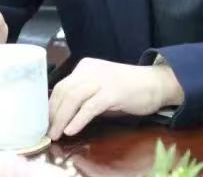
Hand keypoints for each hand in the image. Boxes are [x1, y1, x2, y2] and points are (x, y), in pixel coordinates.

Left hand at [47, 58, 183, 139]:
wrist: (156, 83)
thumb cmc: (128, 88)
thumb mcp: (101, 87)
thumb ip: (84, 95)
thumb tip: (62, 114)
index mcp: (86, 67)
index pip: (61, 85)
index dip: (51, 105)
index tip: (46, 121)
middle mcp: (91, 70)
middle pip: (64, 91)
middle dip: (53, 113)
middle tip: (48, 131)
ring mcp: (102, 79)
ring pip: (73, 98)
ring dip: (61, 118)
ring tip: (56, 134)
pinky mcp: (113, 92)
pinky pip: (90, 106)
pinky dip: (78, 119)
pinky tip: (71, 130)